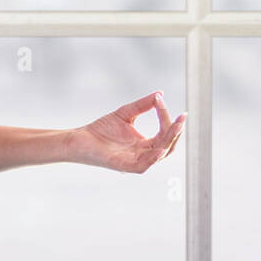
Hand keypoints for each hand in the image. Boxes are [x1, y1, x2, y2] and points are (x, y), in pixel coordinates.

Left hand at [67, 91, 186, 173]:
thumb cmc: (101, 130)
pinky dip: (153, 157)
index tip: (161, 100)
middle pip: (168, 145)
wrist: (79, 140)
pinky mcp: (124, 166)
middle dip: (176, 131)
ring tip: (175, 126)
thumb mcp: (125, 114)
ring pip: (159, 155)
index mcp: (145, 144)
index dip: (168, 119)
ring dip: (169, 141)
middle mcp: (143, 154)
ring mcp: (135, 161)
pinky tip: (160, 147)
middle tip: (182, 117)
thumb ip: (143, 105)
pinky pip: (144, 165)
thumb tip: (159, 93)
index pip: (165, 134)